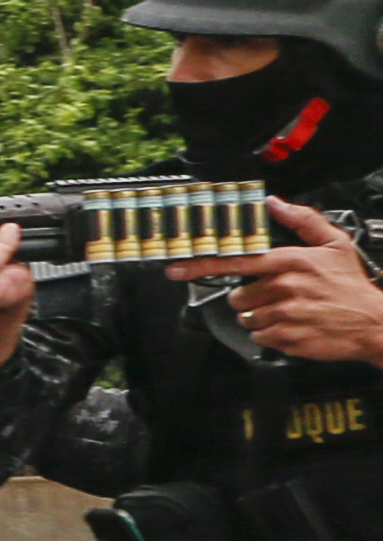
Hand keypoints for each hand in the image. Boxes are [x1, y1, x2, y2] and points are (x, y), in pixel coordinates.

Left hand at [179, 200, 382, 363]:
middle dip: (249, 297)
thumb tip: (274, 202)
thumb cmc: (350, 284)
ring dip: (260, 316)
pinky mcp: (286, 338)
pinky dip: (270, 334)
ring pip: (246, 317)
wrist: (374, 322)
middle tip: (275, 296)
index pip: (236, 260)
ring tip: (288, 311)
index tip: (176, 268)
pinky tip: (292, 325)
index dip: (202, 264)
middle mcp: (284, 287)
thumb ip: (303, 220)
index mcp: (290, 261)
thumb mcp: (334, 244)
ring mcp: (284, 314)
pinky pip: (259, 337)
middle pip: (237, 296)